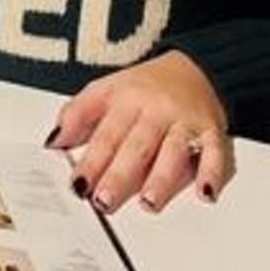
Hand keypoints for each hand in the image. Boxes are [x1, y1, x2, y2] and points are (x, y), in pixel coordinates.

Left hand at [48, 50, 232, 212]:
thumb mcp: (106, 90)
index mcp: (126, 99)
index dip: (91, 160)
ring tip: (149, 202)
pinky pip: (215, 152)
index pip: (106, 134)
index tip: (78, 184)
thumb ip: (78, 114)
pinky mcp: (212, 131)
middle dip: (120, 175)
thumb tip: (54, 141)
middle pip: (137, 145)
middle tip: (105, 201)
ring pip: (174, 151)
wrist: (196, 67)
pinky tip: (204, 192)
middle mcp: (155, 110)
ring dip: (162, 178)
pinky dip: (212, 172)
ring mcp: (184, 121)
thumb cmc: (145, 87)